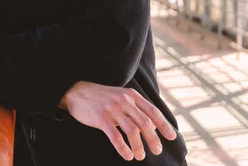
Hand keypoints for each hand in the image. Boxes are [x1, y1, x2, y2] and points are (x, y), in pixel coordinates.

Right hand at [60, 81, 177, 160]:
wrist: (76, 92)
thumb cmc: (101, 97)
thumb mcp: (120, 96)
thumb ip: (135, 108)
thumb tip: (153, 127)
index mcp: (131, 95)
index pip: (152, 111)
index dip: (164, 125)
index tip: (171, 137)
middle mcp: (123, 100)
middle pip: (145, 123)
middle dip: (153, 139)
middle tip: (157, 150)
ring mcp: (112, 109)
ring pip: (132, 131)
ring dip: (139, 146)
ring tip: (140, 156)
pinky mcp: (100, 117)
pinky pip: (115, 136)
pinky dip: (123, 148)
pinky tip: (127, 155)